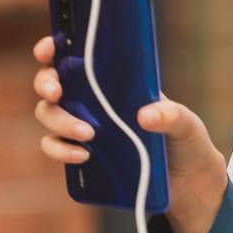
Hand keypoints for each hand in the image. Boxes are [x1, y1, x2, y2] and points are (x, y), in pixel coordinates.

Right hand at [31, 36, 229, 232]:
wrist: (186, 183)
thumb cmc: (185, 141)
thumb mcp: (185, 123)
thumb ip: (172, 116)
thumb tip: (144, 116)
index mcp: (115, 80)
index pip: (76, 56)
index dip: (54, 48)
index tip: (48, 50)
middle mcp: (93, 99)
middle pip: (53, 83)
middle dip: (46, 83)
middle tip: (57, 92)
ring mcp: (83, 126)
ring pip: (49, 114)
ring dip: (58, 121)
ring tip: (88, 134)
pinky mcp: (81, 155)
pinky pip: (54, 147)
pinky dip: (60, 150)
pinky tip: (83, 156)